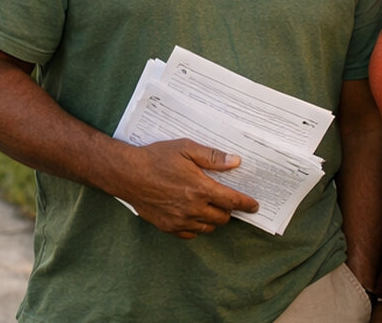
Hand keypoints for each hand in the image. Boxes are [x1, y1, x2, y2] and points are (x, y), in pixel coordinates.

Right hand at [114, 139, 258, 238]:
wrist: (127, 174)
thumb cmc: (156, 158)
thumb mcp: (185, 148)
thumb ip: (212, 157)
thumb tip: (235, 162)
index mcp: (200, 188)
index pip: (232, 201)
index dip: (246, 204)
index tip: (254, 206)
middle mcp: (193, 208)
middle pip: (223, 217)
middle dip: (228, 210)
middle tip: (225, 200)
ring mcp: (180, 220)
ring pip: (208, 227)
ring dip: (213, 218)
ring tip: (209, 206)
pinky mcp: (168, 227)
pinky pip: (191, 233)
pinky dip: (196, 226)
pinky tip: (193, 215)